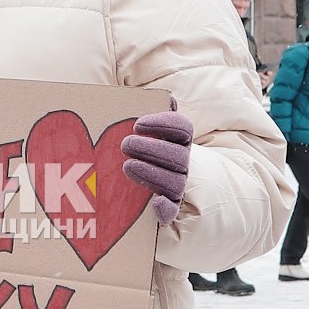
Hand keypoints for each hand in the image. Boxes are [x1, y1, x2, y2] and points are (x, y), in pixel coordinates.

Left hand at [122, 104, 193, 225]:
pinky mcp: (169, 205)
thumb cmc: (139, 145)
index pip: (182, 127)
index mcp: (180, 140)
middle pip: (178, 156)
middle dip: (152, 149)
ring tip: (127, 167)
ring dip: (152, 174)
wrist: (142, 176)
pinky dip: (166, 209)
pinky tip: (156, 203)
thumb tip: (167, 98)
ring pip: (174, 182)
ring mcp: (177, 184)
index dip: (163, 124)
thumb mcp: (143, 128)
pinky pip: (172, 210)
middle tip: (125, 144)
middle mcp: (183, 162)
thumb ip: (150, 111)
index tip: (137, 124)